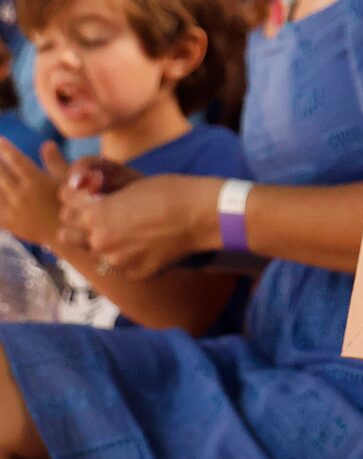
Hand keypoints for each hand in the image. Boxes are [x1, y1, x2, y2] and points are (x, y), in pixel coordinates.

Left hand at [0, 141, 66, 248]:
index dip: (6, 149)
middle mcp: (20, 194)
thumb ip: (55, 161)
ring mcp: (11, 209)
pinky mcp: (6, 222)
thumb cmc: (69, 204)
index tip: (0, 140)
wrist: (64, 235)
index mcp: (36, 181)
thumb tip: (47, 143)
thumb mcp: (66, 181)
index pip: (16, 160)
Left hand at [54, 173, 220, 277]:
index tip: (84, 195)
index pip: (65, 204)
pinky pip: (120, 265)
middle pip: (67, 234)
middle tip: (98, 216)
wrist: (202, 215)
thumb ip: (103, 198)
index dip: (74, 197)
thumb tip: (88, 201)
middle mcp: (99, 241)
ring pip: (94, 252)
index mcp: (95, 214)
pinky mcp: (133, 273)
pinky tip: (146, 244)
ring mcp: (116, 260)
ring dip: (103, 242)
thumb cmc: (171, 191)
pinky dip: (128, 256)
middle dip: (78, 224)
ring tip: (126, 232)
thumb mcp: (131, 185)